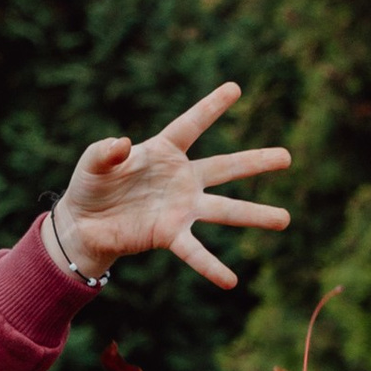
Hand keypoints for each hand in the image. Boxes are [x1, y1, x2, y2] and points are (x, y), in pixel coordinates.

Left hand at [46, 81, 289, 290]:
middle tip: (287, 157)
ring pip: (224, 210)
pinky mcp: (170, 234)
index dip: (211, 107)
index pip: (191, 125)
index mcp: (163, 151)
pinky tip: (230, 281)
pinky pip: (195, 252)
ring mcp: (181, 208)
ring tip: (285, 219)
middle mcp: (181, 179)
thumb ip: (104, 150)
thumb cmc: (91, 185)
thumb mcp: (92, 162)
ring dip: (255, 215)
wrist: (83, 223)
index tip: (234, 88)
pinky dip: (211, 267)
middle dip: (256, 162)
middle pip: (225, 167)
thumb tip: (122, 144)